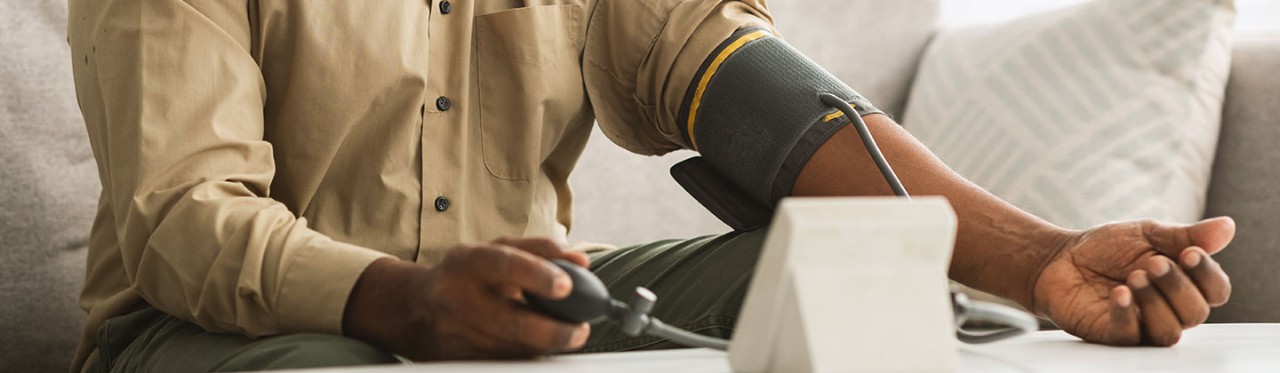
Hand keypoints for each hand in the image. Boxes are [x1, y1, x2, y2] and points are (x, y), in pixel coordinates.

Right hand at [344, 237, 591, 359]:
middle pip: (510, 322)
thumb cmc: (467, 274)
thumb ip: (540, 251)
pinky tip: (537, 346)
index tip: (566, 286)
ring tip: (564, 335)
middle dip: (552, 331)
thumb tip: (581, 262)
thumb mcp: (497, 251)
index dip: (537, 276)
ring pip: (512, 349)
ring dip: (544, 346)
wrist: (416, 309)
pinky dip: (526, 355)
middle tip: (580, 331)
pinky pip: (504, 363)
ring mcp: (457, 334)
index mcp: (467, 263)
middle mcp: (458, 298)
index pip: (504, 266)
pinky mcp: (460, 361)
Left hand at [1032, 217, 1234, 345]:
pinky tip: (1118, 293)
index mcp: (1183, 284)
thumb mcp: (1146, 234)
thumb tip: (1227, 228)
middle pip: (1196, 314)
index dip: (1208, 275)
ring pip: (1169, 332)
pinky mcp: (1112, 334)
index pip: (1215, 291)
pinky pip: (1130, 337)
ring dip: (1155, 303)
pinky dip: (1127, 314)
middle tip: (1153, 263)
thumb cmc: (1106, 249)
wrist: (1059, 258)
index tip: (1189, 253)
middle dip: (1178, 287)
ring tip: (1133, 277)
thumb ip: (1184, 235)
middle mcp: (1168, 309)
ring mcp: (1141, 325)